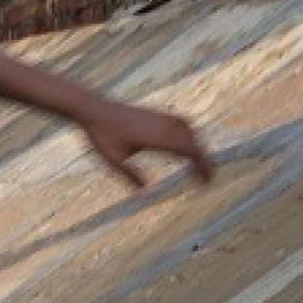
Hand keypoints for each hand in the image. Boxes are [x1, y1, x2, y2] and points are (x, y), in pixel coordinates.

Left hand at [81, 99, 213, 189]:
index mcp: (158, 137)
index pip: (190, 151)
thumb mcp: (114, 160)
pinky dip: (189, 134)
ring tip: (200, 162)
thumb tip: (146, 193)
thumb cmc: (102, 135)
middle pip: (194, 142)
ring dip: (197, 146)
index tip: (207, 180)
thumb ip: (130, 176)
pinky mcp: (156, 113)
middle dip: (204, 159)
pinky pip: (181, 123)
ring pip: (190, 131)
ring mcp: (161, 117)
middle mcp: (164, 125)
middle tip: (208, 176)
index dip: (203, 165)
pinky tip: (186, 142)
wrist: (94, 109)